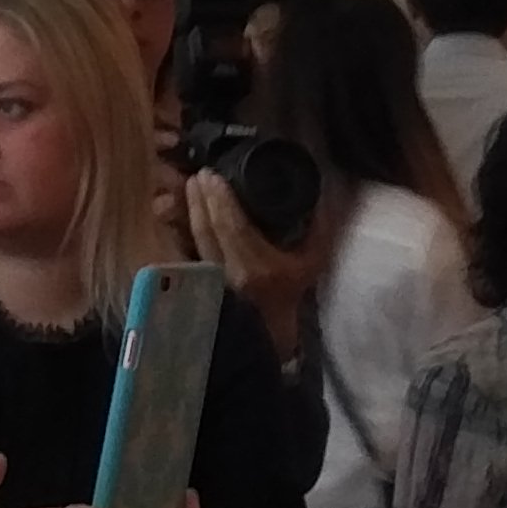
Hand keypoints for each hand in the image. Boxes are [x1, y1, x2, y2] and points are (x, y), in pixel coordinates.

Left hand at [178, 176, 319, 354]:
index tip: (213, 176)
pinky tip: (181, 210)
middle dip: (200, 198)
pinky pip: (186, 249)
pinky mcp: (198, 282)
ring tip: (190, 185)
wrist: (269, 333)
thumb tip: (324, 195)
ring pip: (193, 238)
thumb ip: (319, 229)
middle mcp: (228, 272)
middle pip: (206, 229)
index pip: (231, 227)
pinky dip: (182, 228)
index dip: (220, 200)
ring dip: (189, 210)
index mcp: (256, 267)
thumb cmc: (291, 294)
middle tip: (199, 174)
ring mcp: (210, 278)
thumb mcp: (312, 263)